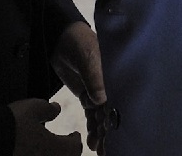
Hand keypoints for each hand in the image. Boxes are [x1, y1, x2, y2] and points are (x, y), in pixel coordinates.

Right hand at [9, 99, 82, 155]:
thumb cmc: (12, 123)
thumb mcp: (33, 108)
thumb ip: (49, 109)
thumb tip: (57, 108)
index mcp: (57, 149)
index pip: (75, 147)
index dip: (75, 139)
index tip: (74, 135)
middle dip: (67, 151)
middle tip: (65, 144)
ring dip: (53, 154)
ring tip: (47, 148)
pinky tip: (31, 151)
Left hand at [51, 22, 106, 151]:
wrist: (60, 37)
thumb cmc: (79, 41)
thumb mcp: (87, 56)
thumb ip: (93, 77)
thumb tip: (100, 100)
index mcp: (116, 74)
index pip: (121, 98)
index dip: (119, 116)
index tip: (119, 133)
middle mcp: (110, 84)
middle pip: (113, 110)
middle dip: (111, 130)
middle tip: (108, 148)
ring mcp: (98, 90)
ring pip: (102, 116)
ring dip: (101, 132)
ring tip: (98, 148)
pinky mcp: (87, 93)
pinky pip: (91, 114)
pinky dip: (92, 127)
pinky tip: (92, 141)